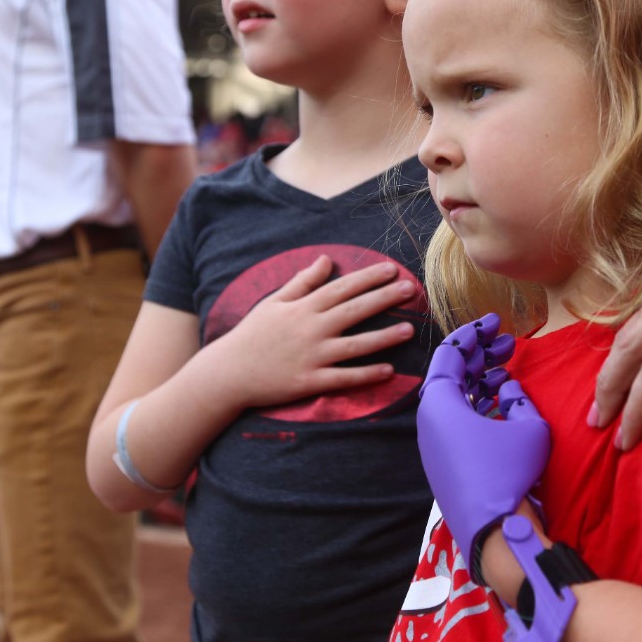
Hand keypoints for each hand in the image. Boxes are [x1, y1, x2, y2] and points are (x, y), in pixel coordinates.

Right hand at [204, 255, 418, 410]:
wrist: (228, 372)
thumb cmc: (252, 334)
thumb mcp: (274, 302)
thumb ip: (302, 282)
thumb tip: (326, 260)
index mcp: (303, 307)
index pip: (342, 288)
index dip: (368, 278)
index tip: (392, 270)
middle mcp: (311, 329)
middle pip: (354, 311)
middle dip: (384, 299)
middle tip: (412, 290)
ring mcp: (312, 356)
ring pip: (355, 346)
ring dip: (384, 338)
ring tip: (409, 330)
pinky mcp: (310, 381)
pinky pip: (343, 378)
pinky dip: (366, 375)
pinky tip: (389, 371)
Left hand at [417, 314, 548, 580]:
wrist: (495, 533)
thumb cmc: (509, 473)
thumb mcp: (527, 425)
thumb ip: (518, 398)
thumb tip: (506, 388)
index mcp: (439, 404)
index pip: (449, 353)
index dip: (473, 332)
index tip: (495, 320)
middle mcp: (430, 421)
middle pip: (450, 374)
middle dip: (478, 354)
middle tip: (506, 341)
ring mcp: (435, 443)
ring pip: (454, 398)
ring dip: (479, 380)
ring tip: (507, 368)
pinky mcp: (445, 462)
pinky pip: (457, 420)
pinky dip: (477, 405)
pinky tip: (502, 401)